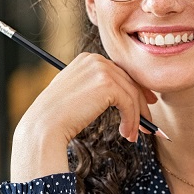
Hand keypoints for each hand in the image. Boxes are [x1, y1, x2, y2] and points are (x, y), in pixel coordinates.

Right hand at [10, 52, 156, 182]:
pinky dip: (132, 121)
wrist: (45, 125)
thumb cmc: (58, 116)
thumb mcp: (79, 93)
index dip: (135, 89)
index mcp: (88, 58)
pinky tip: (127, 134)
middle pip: (129, 81)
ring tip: (134, 135)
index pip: (120, 72)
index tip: (145, 105)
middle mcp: (96, 59)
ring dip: (136, 118)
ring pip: (132, 94)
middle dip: (141, 104)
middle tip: (148, 124)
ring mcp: (102, 69)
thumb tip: (126, 96)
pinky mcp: (108, 84)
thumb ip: (98, 88)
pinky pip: (129, 104)